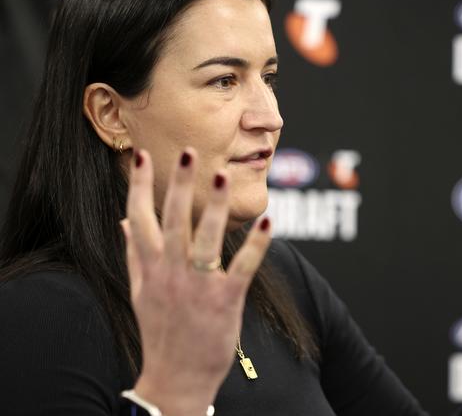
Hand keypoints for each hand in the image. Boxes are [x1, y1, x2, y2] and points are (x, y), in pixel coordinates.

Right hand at [121, 148, 270, 415]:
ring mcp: (197, 285)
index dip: (140, 186)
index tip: (142, 155)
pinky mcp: (224, 300)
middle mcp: (171, 272)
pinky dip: (255, 245)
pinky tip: (267, 223)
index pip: (139, 218)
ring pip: (205, 239)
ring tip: (222, 175)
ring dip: (214, 207)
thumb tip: (124, 220)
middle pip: (174, 221)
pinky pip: (241, 268)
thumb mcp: (140, 290)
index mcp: (150, 266)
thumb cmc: (159, 329)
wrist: (175, 378)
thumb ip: (134, 252)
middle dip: (180, 186)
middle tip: (189, 153)